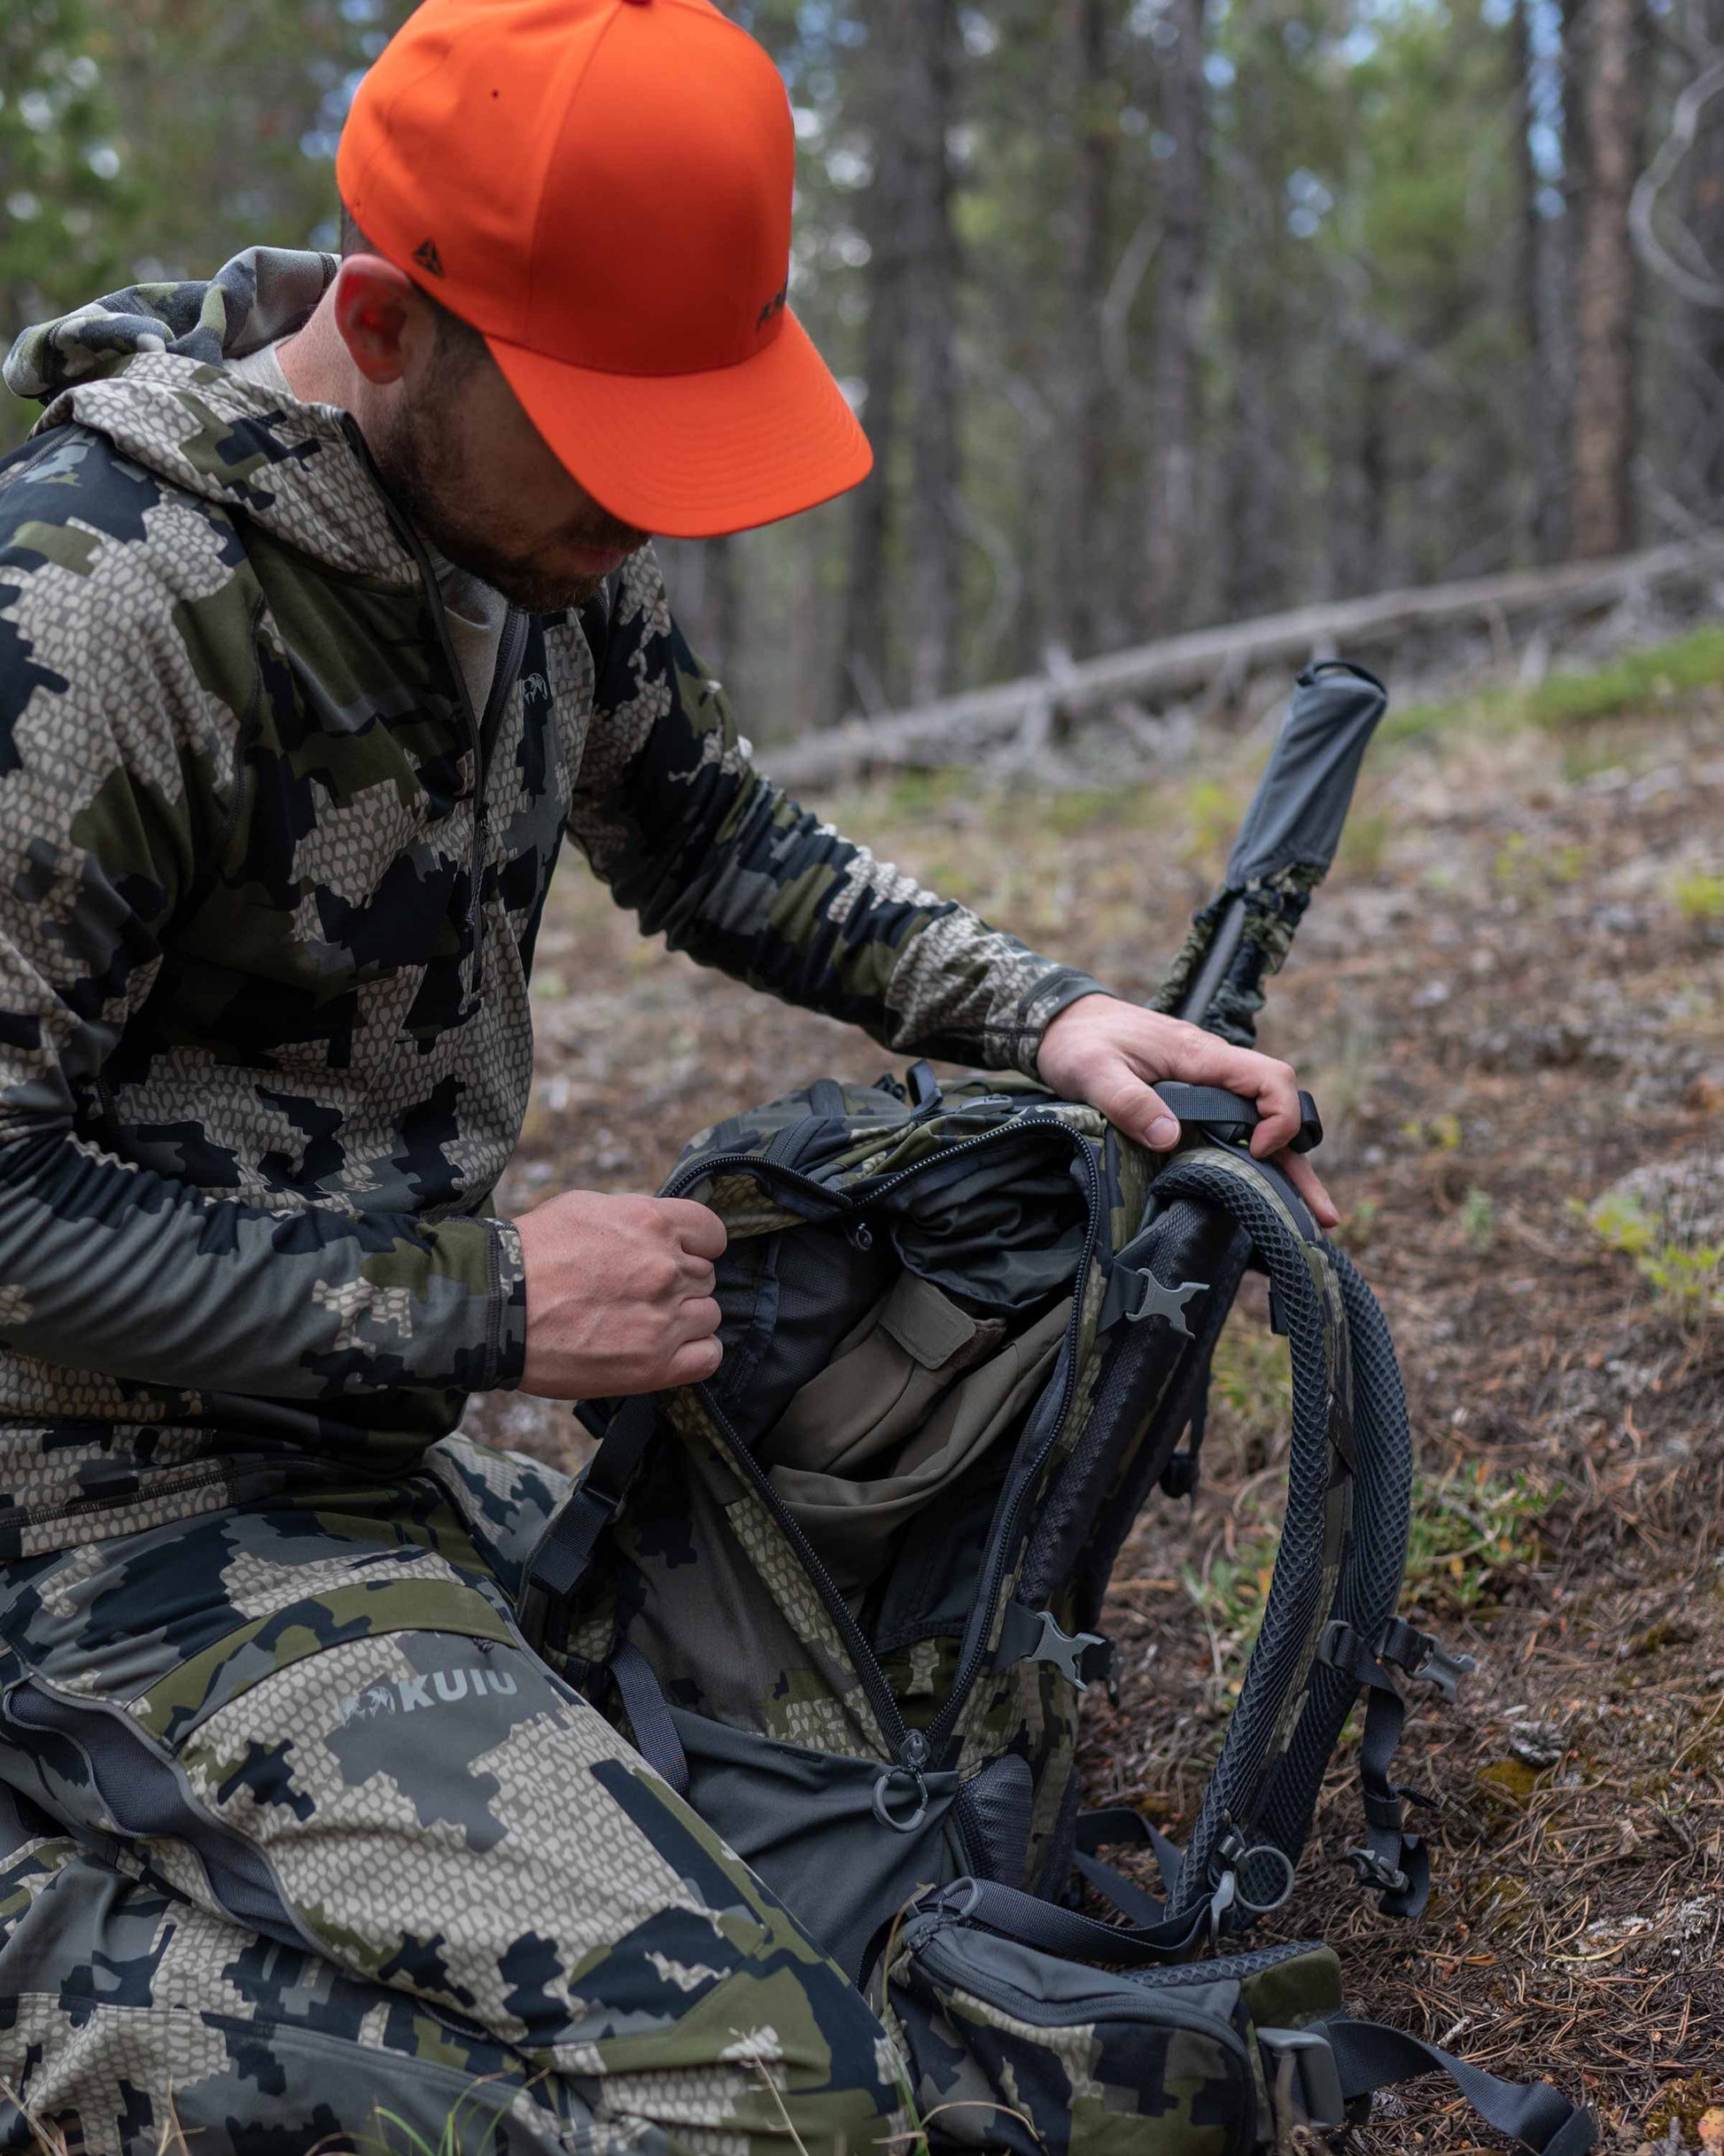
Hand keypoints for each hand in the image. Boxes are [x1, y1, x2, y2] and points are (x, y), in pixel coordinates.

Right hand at [513, 1189, 726, 1397]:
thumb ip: (635, 1217)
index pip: (712, 1233)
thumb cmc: (530, 1255)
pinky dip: (695, 1352)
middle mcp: (666, 1268)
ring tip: (644, 1323)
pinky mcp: (654, 1364)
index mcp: (652, 1223)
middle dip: (680, 1283)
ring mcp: (664, 1318)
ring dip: (684, 1318)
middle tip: (639, 1294)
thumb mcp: (586, 1208)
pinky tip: (669, 1349)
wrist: (495, 1307)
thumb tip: (660, 1228)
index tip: (678, 1256)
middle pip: (705, 1276)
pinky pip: (707, 1356)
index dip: (696, 1246)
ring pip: (709, 1315)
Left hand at [1036, 995, 1338, 1229]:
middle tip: (1322, 1215)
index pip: (1268, 1077)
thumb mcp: (1094, 1071)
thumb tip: (1170, 1138)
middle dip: (1301, 1160)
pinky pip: (1235, 1128)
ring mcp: (1207, 1086)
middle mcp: (1215, 1070)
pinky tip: (1265, 1194)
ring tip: (1312, 1219)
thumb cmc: (1079, 1043)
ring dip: (1286, 1168)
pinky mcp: (1194, 1101)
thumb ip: (1129, 1101)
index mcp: (1200, 1056)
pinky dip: (1255, 1162)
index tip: (1254, 1150)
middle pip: (1278, 1109)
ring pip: (1261, 1125)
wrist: (1064, 1022)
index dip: (1277, 1116)